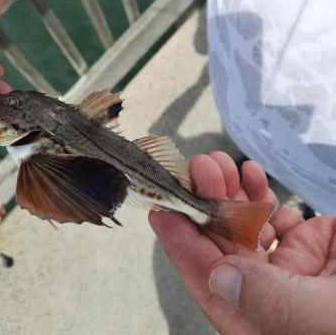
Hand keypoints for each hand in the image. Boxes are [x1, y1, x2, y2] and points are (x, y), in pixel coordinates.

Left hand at [150, 152, 335, 333]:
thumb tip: (217, 279)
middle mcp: (272, 298)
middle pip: (226, 246)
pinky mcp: (315, 245)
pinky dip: (261, 193)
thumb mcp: (323, 321)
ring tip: (219, 162)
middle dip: (209, 203)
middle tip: (199, 167)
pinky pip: (278, 217)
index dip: (182, 246)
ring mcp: (293, 271)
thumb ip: (272, 304)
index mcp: (263, 324)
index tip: (161, 208)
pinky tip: (250, 173)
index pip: (211, 284)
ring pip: (248, 226)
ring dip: (231, 192)